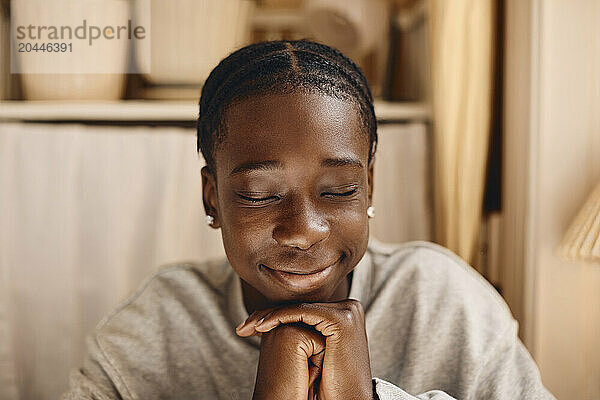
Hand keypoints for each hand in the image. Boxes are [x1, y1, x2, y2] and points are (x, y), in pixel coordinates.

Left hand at [236, 300, 373, 399]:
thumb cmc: (330, 383)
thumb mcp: (315, 351)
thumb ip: (304, 330)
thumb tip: (276, 320)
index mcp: (346, 312)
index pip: (303, 309)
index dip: (275, 316)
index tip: (250, 327)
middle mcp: (350, 307)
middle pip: (300, 308)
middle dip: (269, 315)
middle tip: (244, 326)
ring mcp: (348, 311)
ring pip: (299, 309)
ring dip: (269, 316)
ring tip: (248, 327)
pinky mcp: (341, 318)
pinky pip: (302, 312)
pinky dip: (279, 317)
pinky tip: (261, 327)